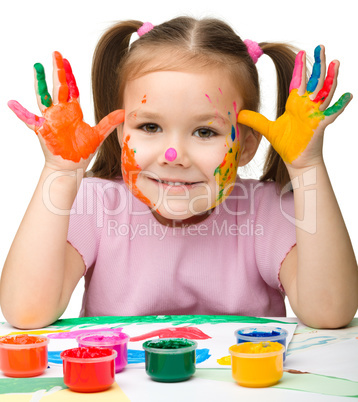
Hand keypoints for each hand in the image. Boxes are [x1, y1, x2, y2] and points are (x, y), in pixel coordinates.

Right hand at [8, 51, 123, 168]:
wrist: (71, 166)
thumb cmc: (82, 151)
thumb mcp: (98, 135)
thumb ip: (109, 122)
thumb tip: (123, 112)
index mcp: (72, 111)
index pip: (70, 88)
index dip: (69, 74)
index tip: (66, 60)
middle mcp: (60, 111)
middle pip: (57, 87)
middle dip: (57, 71)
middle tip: (55, 54)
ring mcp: (50, 119)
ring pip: (43, 96)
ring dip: (40, 82)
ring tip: (37, 66)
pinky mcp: (43, 129)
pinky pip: (29, 119)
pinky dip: (20, 112)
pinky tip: (11, 103)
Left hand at [238, 45, 351, 167]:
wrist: (296, 160)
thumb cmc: (287, 144)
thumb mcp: (268, 129)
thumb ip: (255, 120)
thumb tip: (238, 114)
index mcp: (296, 105)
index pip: (300, 82)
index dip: (301, 68)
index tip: (302, 53)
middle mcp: (307, 106)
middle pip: (315, 81)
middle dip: (319, 65)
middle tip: (321, 47)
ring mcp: (315, 114)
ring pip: (325, 92)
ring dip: (331, 78)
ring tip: (336, 63)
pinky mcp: (319, 125)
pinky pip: (332, 113)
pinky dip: (340, 105)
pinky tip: (348, 95)